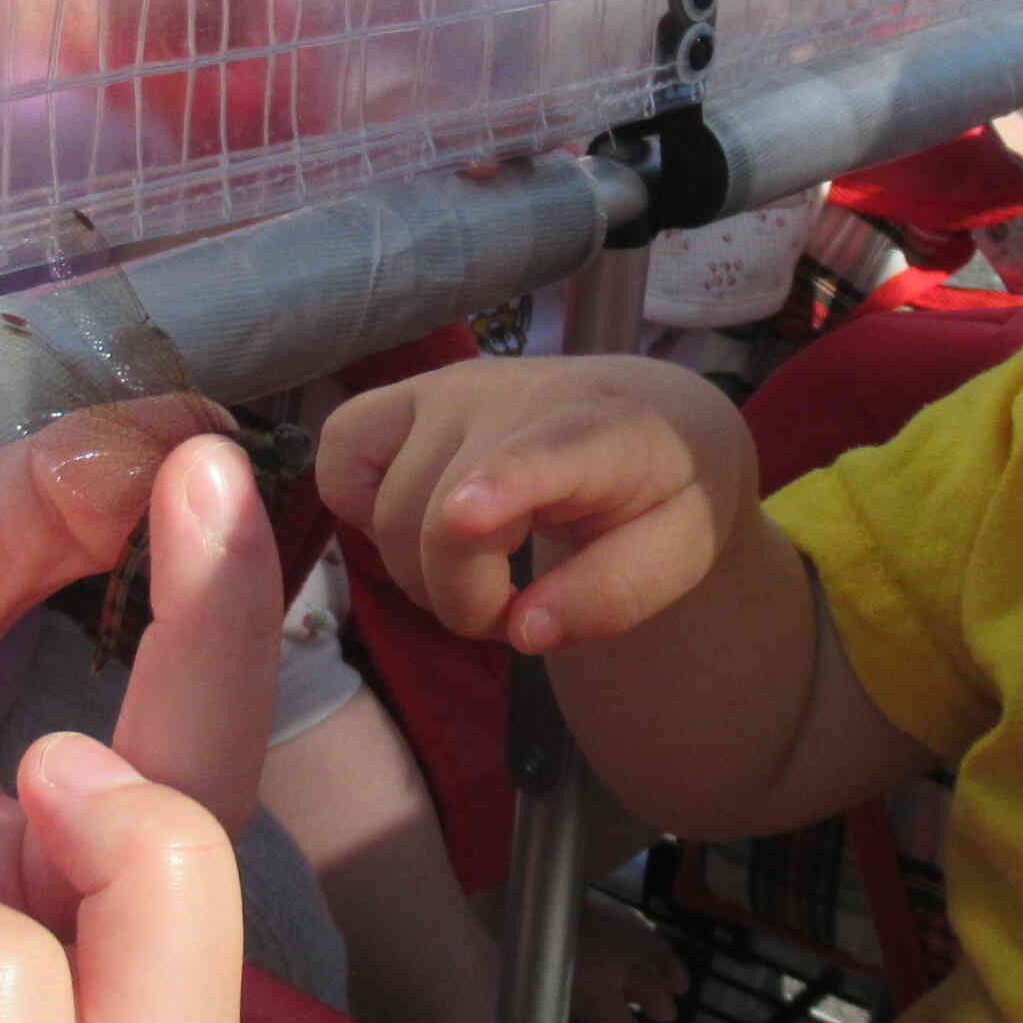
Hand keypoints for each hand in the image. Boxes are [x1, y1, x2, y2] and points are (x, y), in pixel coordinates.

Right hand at [314, 356, 760, 652]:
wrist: (648, 414)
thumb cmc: (666, 491)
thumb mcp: (682, 553)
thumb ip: (614, 596)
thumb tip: (524, 632)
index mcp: (604, 433)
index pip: (547, 452)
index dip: (501, 484)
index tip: (465, 517)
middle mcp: (513, 397)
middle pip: (438, 524)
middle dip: (465, 602)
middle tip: (517, 610)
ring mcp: (448, 390)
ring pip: (387, 509)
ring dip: (422, 573)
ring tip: (480, 571)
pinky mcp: (402, 396)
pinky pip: (340, 456)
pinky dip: (364, 511)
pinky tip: (423, 523)